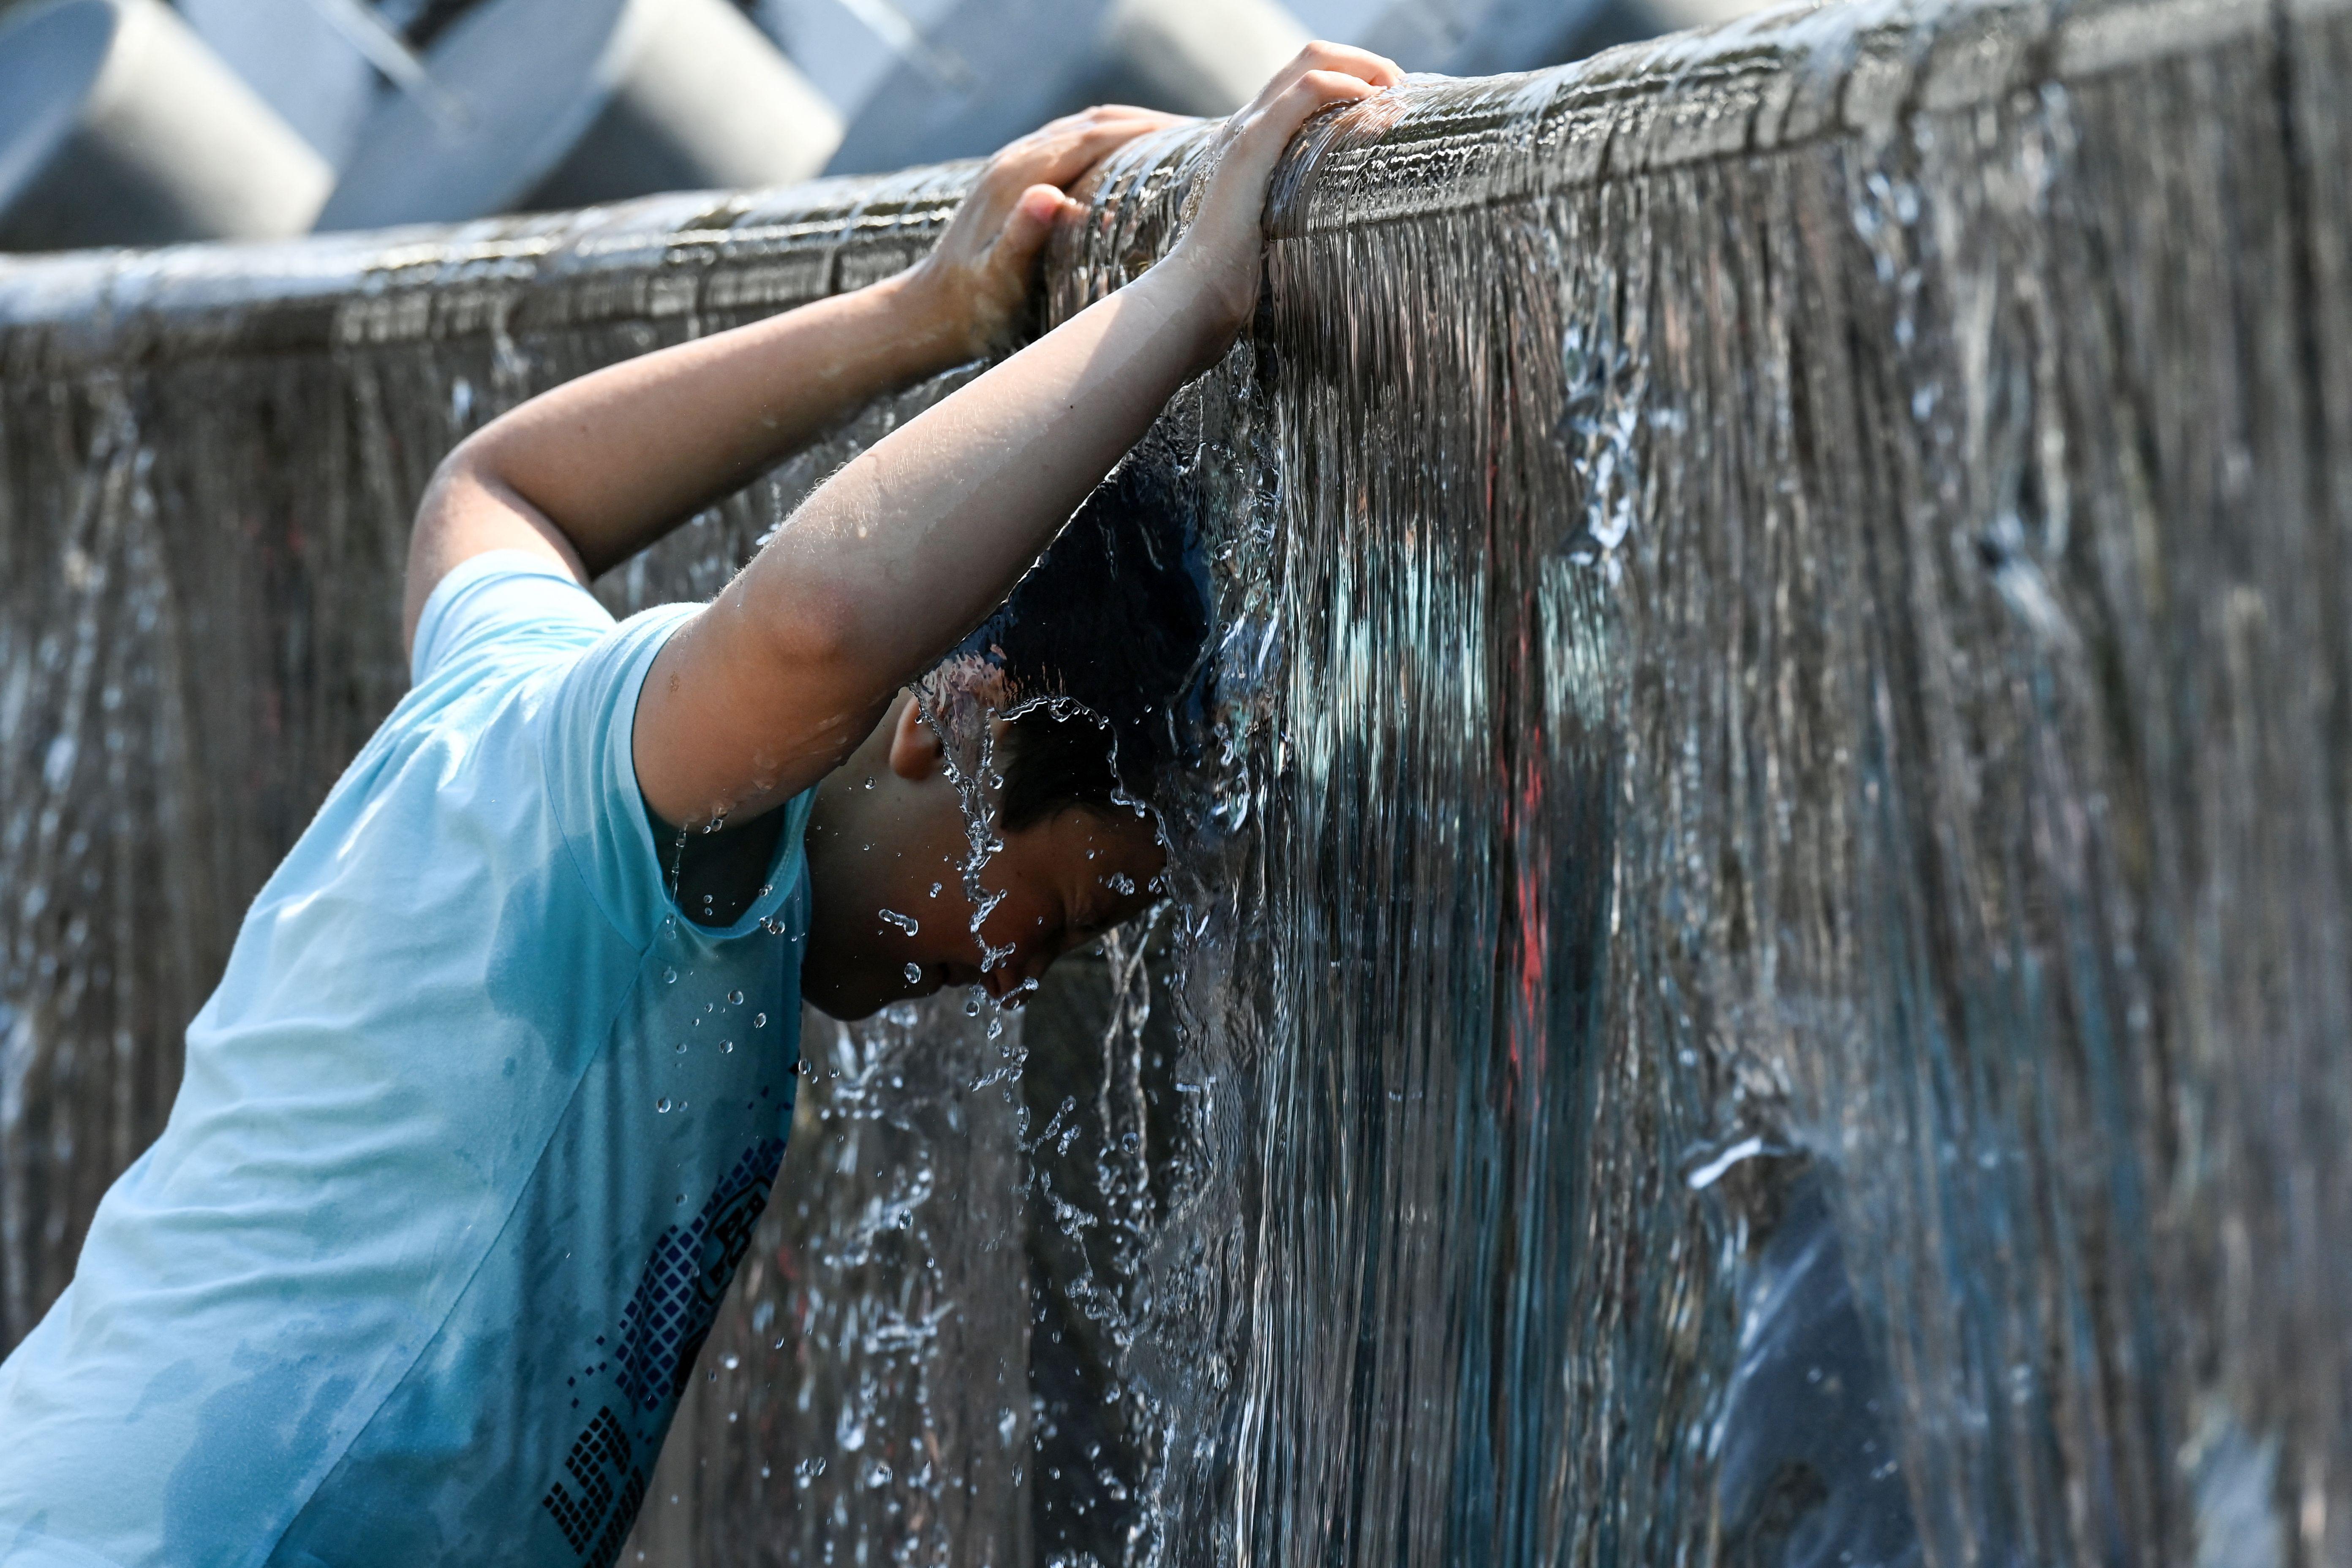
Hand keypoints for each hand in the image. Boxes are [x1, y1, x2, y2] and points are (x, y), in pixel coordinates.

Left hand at [906, 104, 1186, 358]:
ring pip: (1083, 129)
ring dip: (1131, 129)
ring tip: (1180, 145)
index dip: (1149, 131)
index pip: (1096, 135)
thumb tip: (1048, 195)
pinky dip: (1108, 145)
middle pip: (1095, 122)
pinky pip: (1070, 146)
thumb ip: (1022, 238)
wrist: (924, 315)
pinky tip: (1132, 167)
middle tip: (1204, 137)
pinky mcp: (1013, 182)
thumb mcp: (997, 282)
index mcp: (1020, 177)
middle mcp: (1016, 161)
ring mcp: (1013, 168)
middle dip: (1149, 123)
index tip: (1197, 137)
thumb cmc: (970, 311)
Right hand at [1166, 42, 1402, 339]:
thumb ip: (1303, 206)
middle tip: (1399, 90)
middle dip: (1365, 62)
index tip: (1387, 103)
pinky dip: (1348, 87)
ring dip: (1364, 68)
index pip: (1304, 79)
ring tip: (1394, 94)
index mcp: (1252, 138)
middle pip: (1313, 56)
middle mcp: (1246, 122)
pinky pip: (1309, 89)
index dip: (1352, 75)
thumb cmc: (1241, 274)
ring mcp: (1247, 128)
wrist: (1200, 290)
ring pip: (1314, 60)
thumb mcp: (1280, 227)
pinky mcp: (1253, 144)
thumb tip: (1345, 219)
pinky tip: (1372, 108)